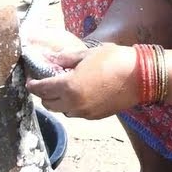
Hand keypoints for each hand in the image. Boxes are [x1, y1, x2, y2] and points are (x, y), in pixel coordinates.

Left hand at [25, 43, 139, 119]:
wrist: (141, 77)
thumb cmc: (114, 60)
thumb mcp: (86, 54)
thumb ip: (64, 59)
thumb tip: (49, 58)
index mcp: (69, 87)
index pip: (42, 89)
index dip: (33, 85)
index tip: (30, 80)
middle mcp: (74, 104)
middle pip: (49, 104)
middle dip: (44, 94)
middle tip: (47, 82)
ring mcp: (86, 113)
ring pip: (63, 111)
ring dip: (59, 101)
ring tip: (64, 87)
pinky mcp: (96, 117)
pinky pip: (77, 113)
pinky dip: (73, 105)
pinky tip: (80, 93)